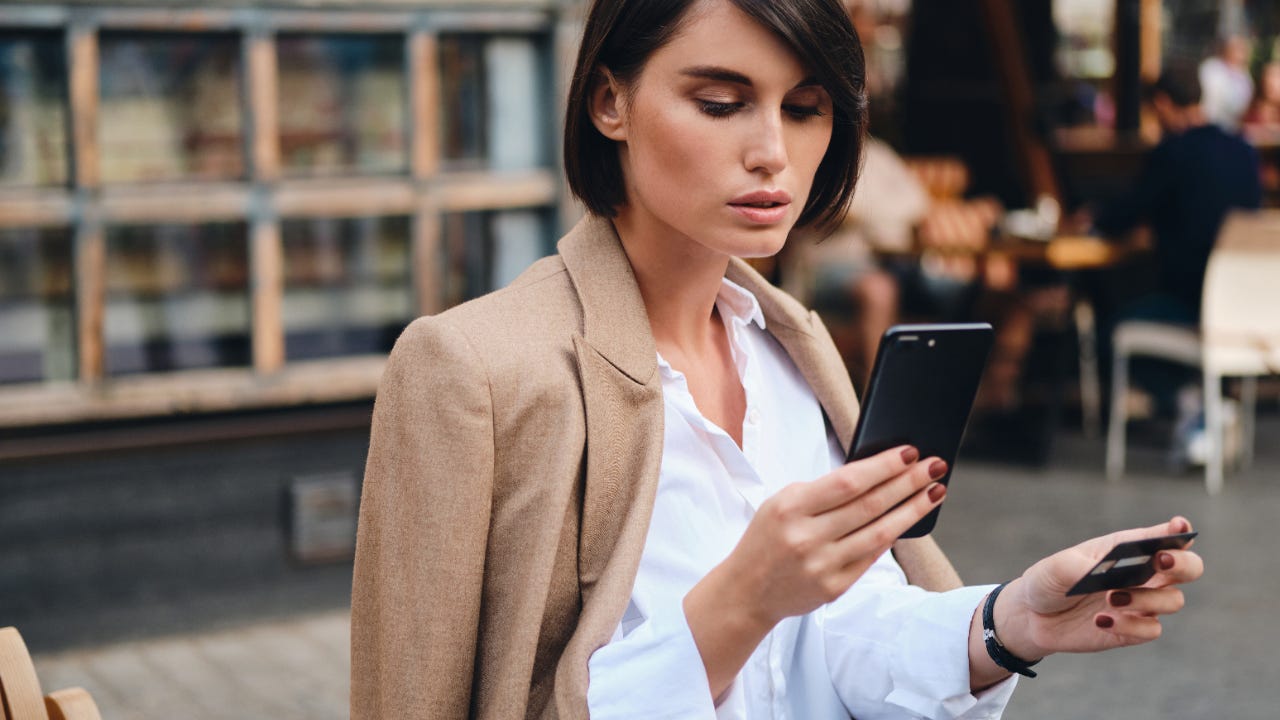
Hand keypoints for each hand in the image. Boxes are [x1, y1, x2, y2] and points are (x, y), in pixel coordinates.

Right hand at [684, 445, 947, 696]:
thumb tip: (875, 473)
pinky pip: (872, 556)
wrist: (746, 591)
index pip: (848, 482)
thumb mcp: (781, 503)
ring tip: (935, 492)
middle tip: (935, 466)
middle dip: (908, 482)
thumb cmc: (768, 538)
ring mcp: (822, 565)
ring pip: (880, 532)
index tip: (910, 452)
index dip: (883, 466)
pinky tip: (909, 519)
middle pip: (870, 505)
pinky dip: (893, 536)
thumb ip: (822, 491)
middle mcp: (806, 537)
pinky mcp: (834, 587)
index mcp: (790, 507)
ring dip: (912, 509)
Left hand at [992, 516, 1203, 661]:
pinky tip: (1101, 620)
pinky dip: (1130, 625)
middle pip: (1189, 568)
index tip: (1179, 526)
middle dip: (1183, 564)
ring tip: (1111, 597)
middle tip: (1160, 561)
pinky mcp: (1133, 629)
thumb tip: (1105, 572)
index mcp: (1128, 549)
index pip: (1165, 536)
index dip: (1179, 531)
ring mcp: (1141, 603)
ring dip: (1147, 598)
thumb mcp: (1056, 568)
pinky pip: (1152, 630)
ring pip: (1173, 600)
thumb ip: (1080, 566)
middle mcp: (1143, 575)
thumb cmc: (1049, 581)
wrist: (1034, 617)